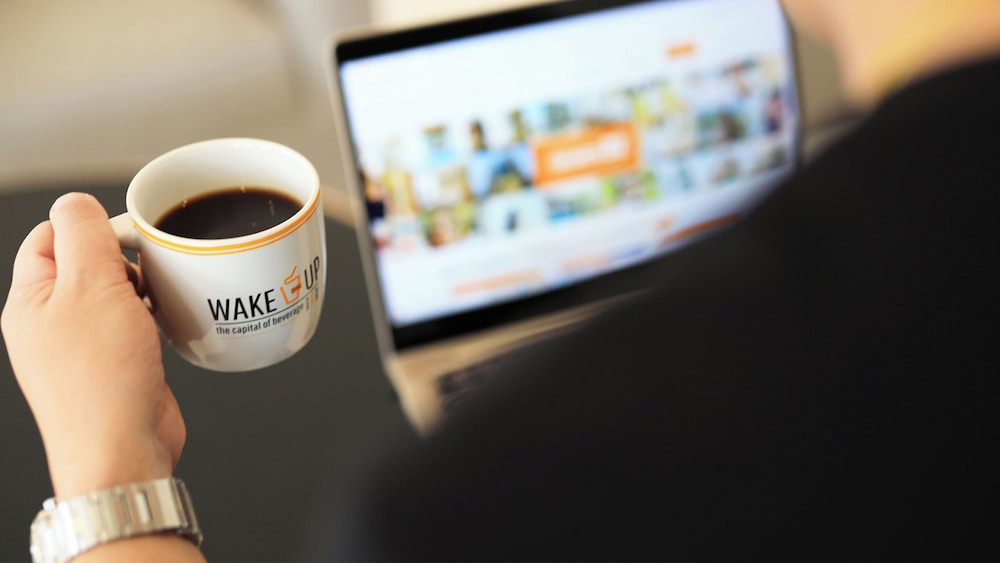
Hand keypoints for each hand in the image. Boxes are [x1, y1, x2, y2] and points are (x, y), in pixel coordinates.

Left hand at [2, 192, 185, 499]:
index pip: (49, 236)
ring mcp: (83, 347)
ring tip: (156, 299)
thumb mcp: (91, 285)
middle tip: (145, 269)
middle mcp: (51, 324)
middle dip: (123, 259)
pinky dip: (153, 317)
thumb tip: (75, 202)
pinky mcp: (116, 365)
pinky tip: (166, 323)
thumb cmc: (101, 379)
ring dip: (142, 289)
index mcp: (29, 301)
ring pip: (115, 294)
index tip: (124, 232)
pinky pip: (134, 324)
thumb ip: (82, 233)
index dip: (89, 227)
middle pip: (87, 263)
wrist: (123, 447)